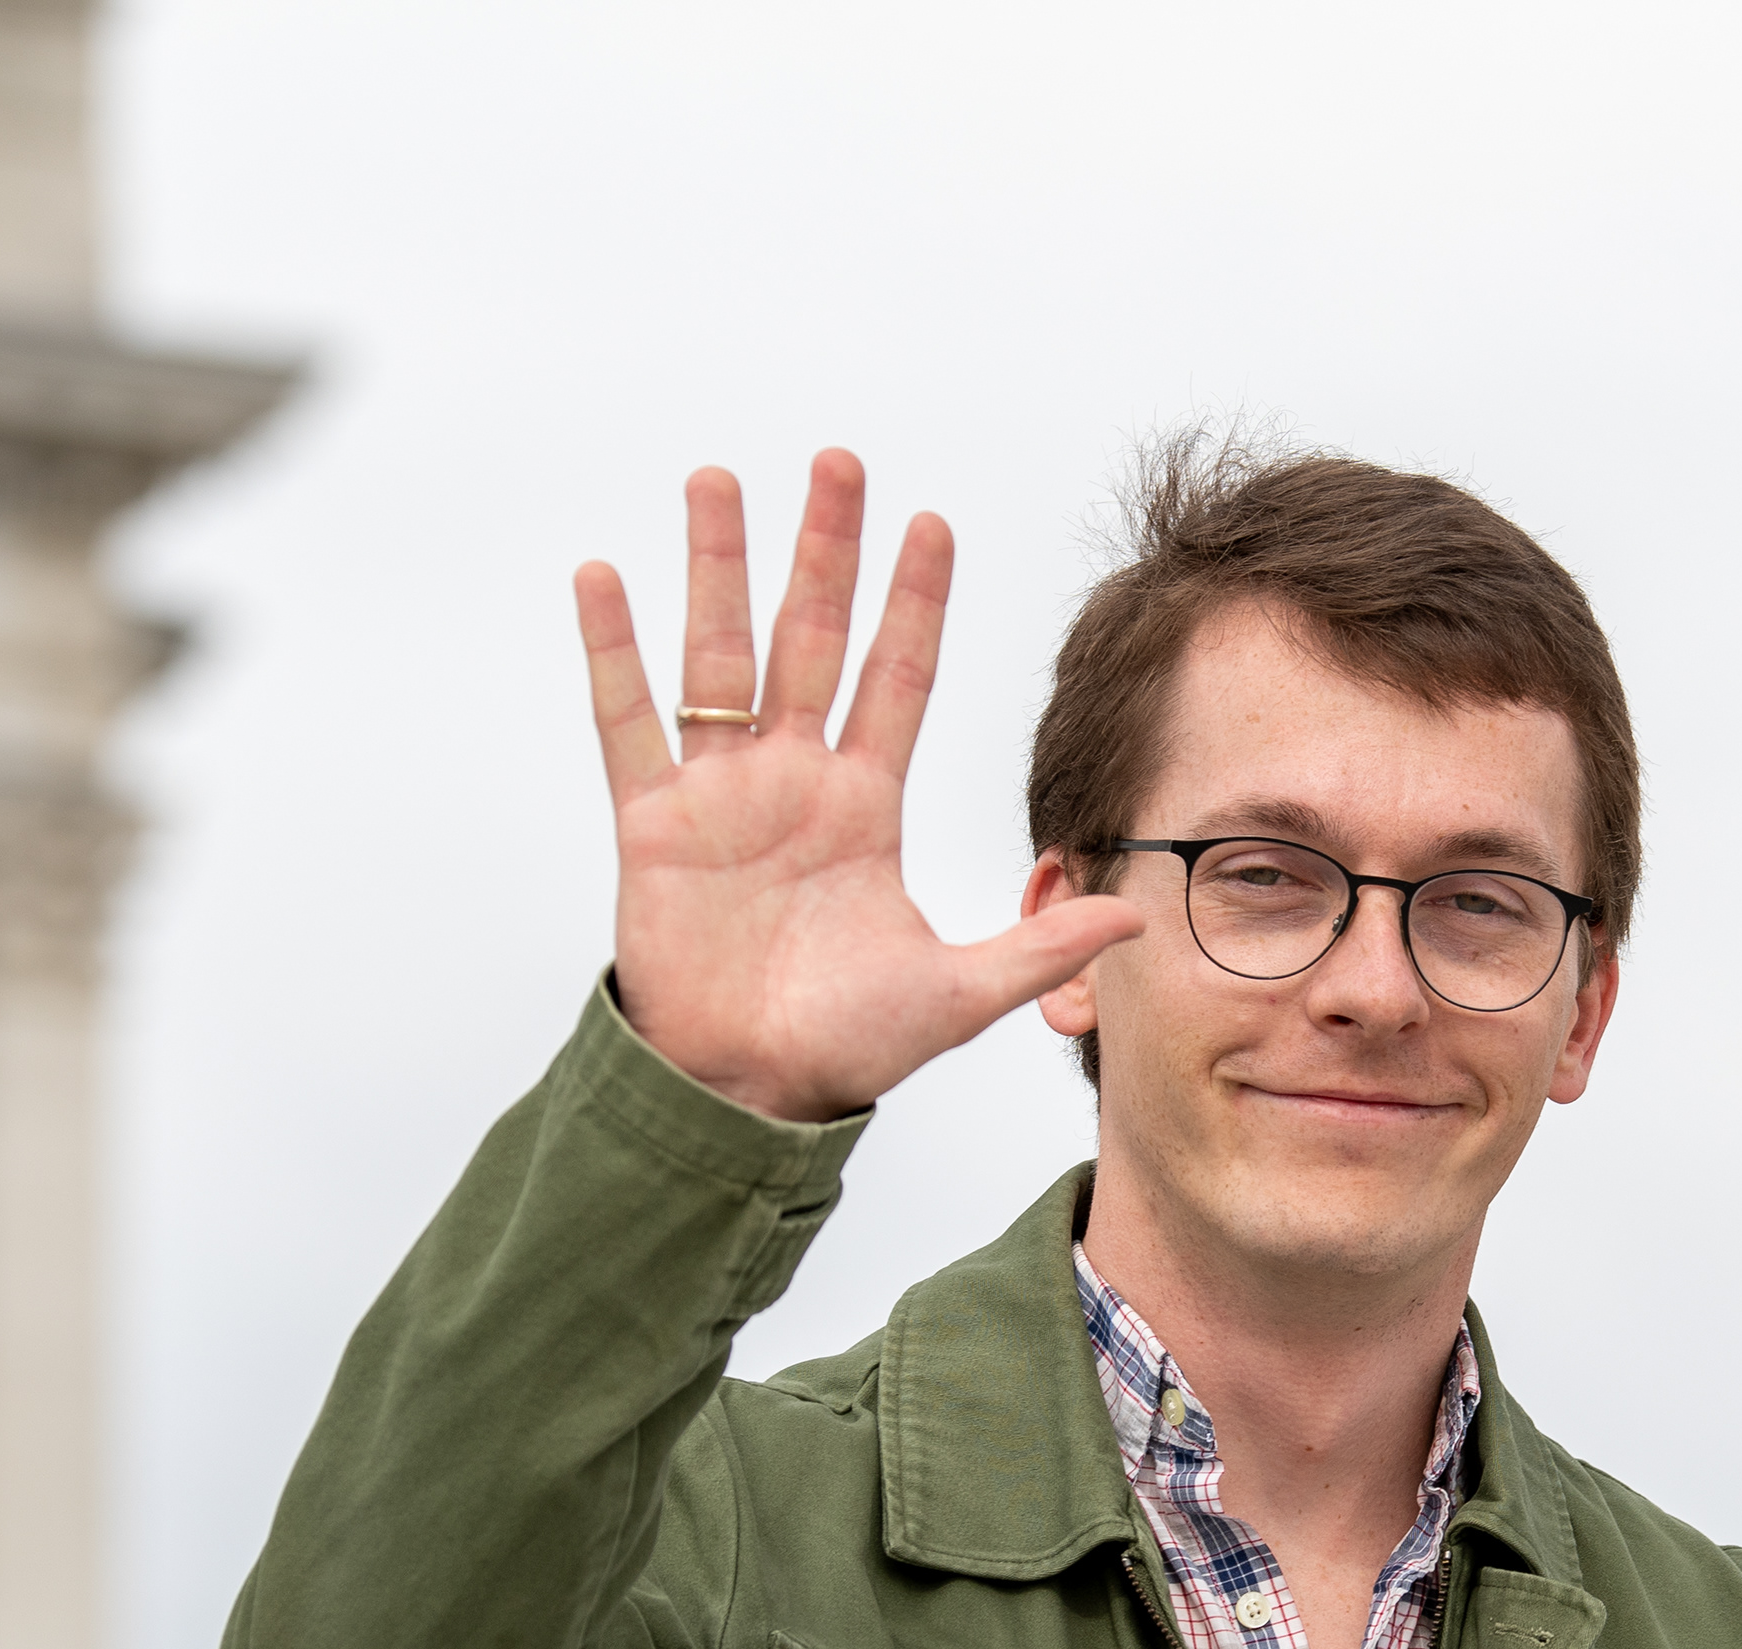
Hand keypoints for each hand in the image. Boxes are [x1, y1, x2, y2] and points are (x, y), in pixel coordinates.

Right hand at [577, 453, 1143, 1122]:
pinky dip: (613, 651)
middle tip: (838, 460)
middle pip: (812, 638)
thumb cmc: (844, 1045)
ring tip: (719, 477)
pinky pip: (628, 722)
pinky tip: (604, 575)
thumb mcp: (958, 992)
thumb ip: (1040, 946)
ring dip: (718, 566)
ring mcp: (719, 794)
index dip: (914, 602)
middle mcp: (793, 780)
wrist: (747, 1094)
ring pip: (718, 655)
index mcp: (864, 806)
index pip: (897, 678)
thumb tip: (1137, 910)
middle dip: (826, 550)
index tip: (931, 522)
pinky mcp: (653, 824)